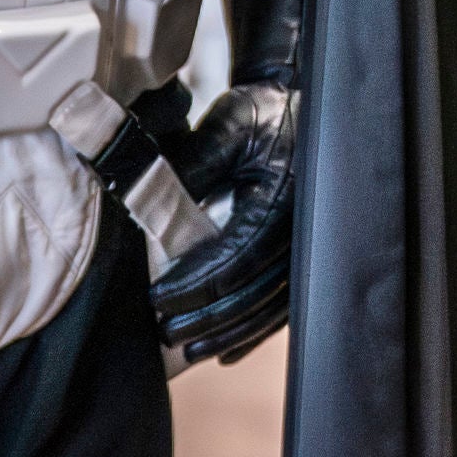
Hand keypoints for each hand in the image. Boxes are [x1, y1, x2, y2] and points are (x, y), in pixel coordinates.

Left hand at [150, 79, 297, 360]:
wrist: (302, 104)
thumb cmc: (262, 111)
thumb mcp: (226, 127)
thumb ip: (191, 168)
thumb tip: (147, 209)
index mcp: (283, 197)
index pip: (235, 257)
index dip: (195, 284)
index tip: (158, 299)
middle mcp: (302, 228)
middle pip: (254, 291)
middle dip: (209, 318)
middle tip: (167, 334)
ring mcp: (309, 243)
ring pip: (270, 306)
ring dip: (230, 333)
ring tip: (192, 352)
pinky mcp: (307, 252)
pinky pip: (284, 302)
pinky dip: (255, 331)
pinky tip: (228, 350)